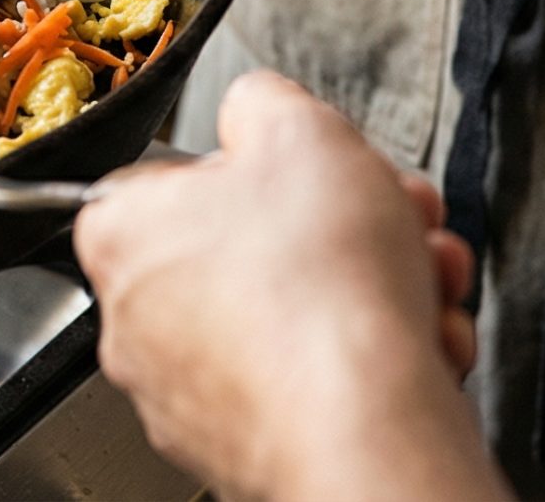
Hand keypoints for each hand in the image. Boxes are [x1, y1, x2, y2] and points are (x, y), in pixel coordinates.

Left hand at [73, 72, 504, 501]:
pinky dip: (372, 357)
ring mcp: (192, 395)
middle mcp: (139, 324)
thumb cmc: (317, 292)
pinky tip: (417, 342)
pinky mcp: (251, 444)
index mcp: (124, 235)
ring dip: (373, 287)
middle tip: (392, 215)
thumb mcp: (300, 128)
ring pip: (295, 313)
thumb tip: (256, 109)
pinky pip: (316, 380)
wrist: (364, 427)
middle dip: (344, 223)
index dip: (260, 163)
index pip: (175, 175)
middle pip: (251, 245)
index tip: (308, 165)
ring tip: (421, 279)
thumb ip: (265, 100)